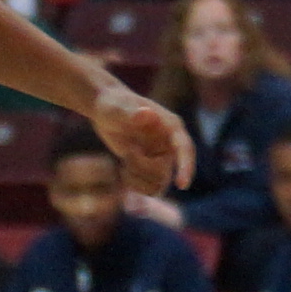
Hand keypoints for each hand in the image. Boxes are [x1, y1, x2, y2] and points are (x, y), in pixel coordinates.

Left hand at [91, 81, 193, 195]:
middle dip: (143, 167)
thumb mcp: (119, 108)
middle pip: (165, 171)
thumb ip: (132, 112)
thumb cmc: (113, 104)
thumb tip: (148, 114)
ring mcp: (161, 156)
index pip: (185, 149)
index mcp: (170, 126)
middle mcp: (170, 143)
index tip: (182, 185)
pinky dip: (135, 184)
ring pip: (158, 183)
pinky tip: (124, 170)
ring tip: (124, 161)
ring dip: (138, 178)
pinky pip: (149, 187)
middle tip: (127, 151)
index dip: (186, 167)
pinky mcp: (151, 167)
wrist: (104, 109)